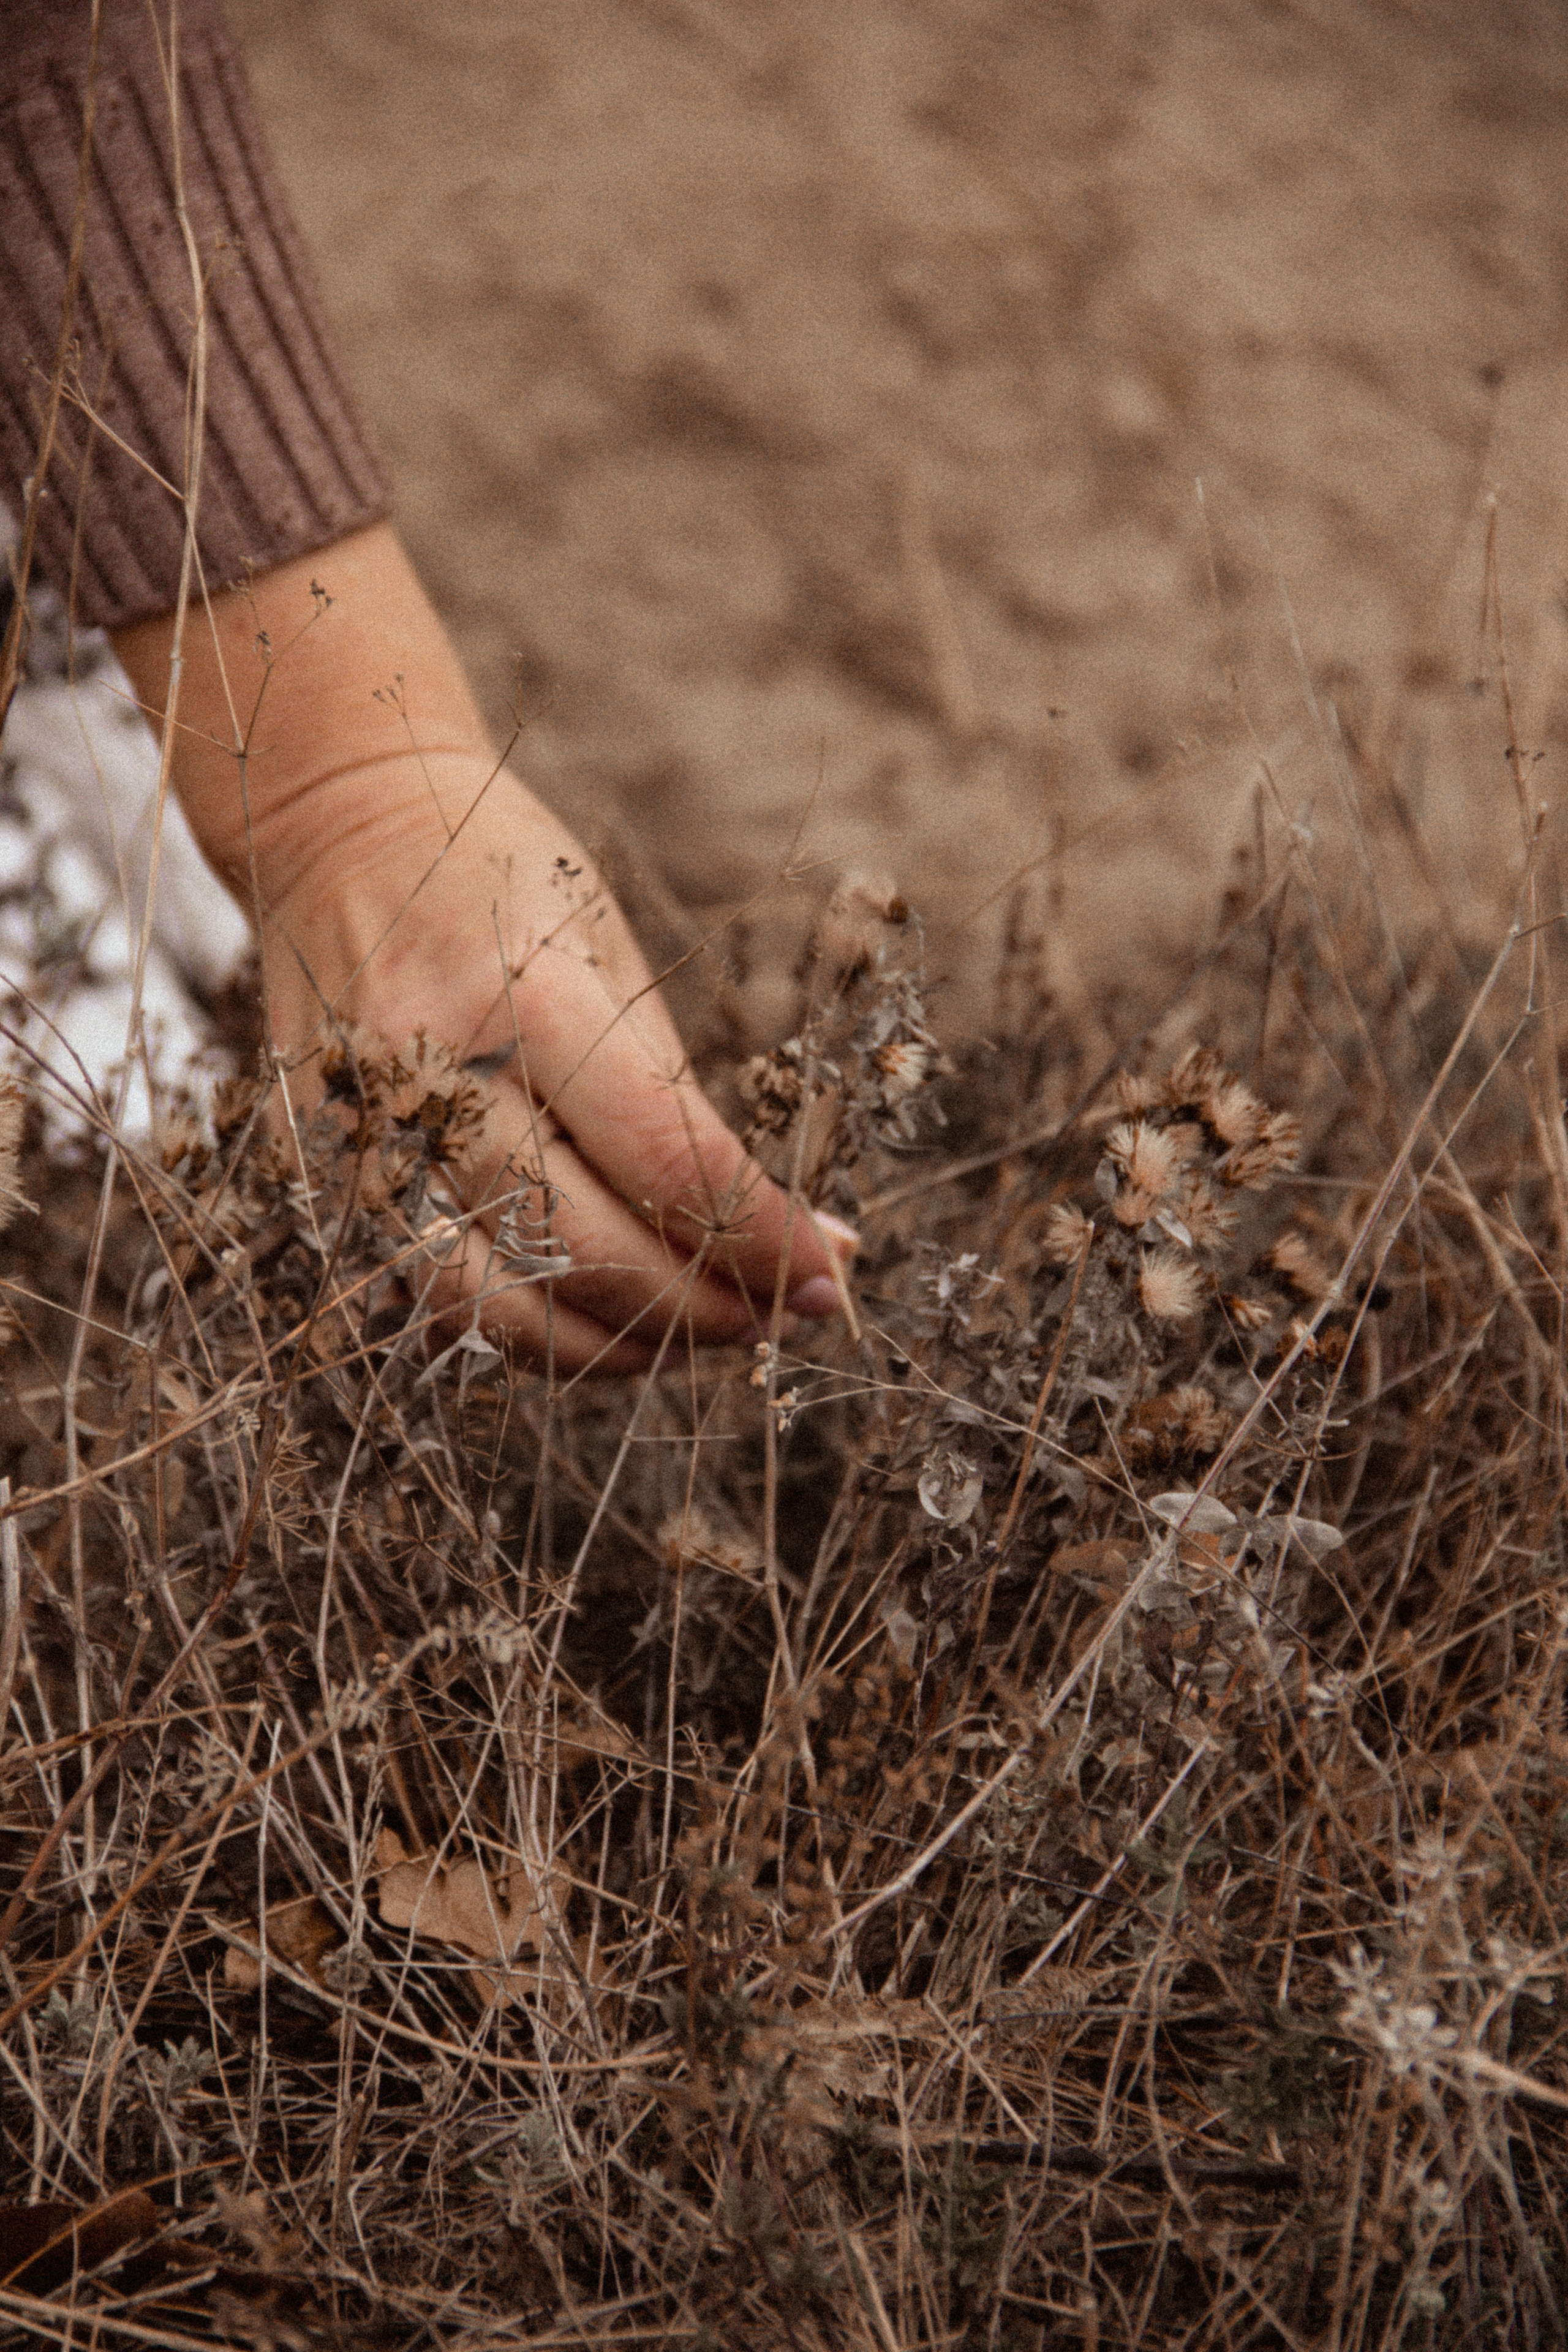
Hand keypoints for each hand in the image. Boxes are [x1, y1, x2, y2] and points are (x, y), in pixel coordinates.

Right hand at [113, 527, 854, 1371]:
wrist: (335, 828)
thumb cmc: (501, 885)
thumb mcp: (611, 957)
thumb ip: (682, 1106)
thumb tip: (804, 1237)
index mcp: (524, 994)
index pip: (663, 1157)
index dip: (760, 1238)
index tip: (828, 1278)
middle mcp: (429, 1073)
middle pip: (578, 1251)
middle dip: (701, 1308)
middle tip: (777, 1315)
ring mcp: (357, 1137)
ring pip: (490, 1310)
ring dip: (611, 1347)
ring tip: (691, 1328)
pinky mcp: (316, 1179)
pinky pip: (425, 1302)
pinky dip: (522, 1329)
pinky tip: (592, 1311)